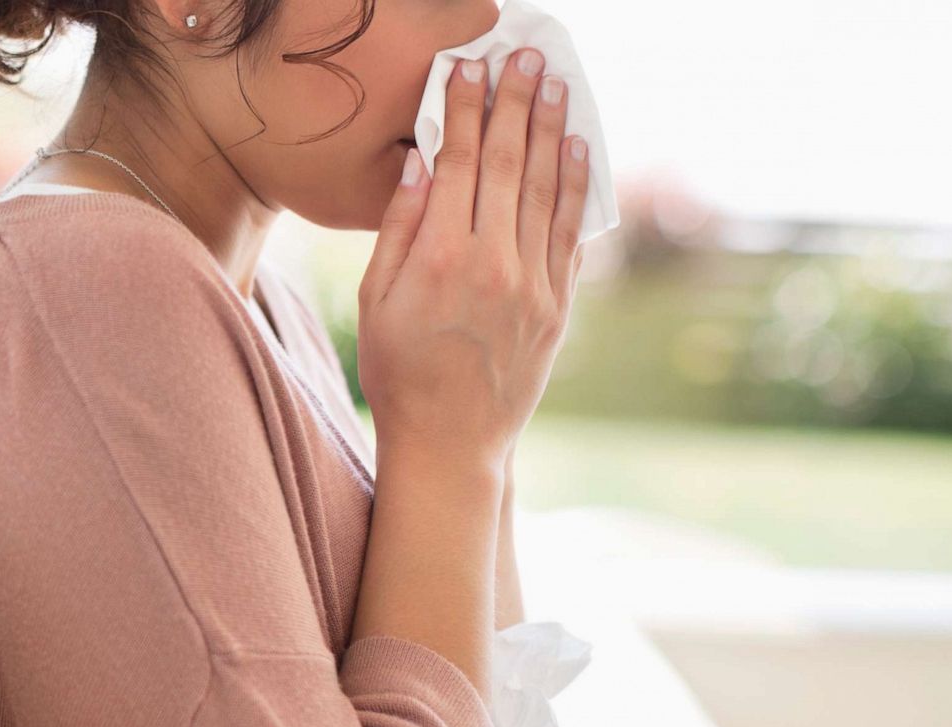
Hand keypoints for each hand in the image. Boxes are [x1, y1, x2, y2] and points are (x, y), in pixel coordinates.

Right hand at [358, 47, 589, 467]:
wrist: (451, 444)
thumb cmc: (399, 373)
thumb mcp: (375, 302)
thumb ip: (399, 228)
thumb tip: (421, 163)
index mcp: (439, 258)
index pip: (458, 162)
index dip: (465, 109)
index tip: (470, 68)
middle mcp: (493, 264)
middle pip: (509, 164)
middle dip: (517, 103)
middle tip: (526, 57)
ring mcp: (533, 286)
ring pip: (548, 191)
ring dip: (553, 133)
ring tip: (557, 88)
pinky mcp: (559, 308)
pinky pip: (571, 234)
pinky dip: (576, 189)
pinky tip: (576, 152)